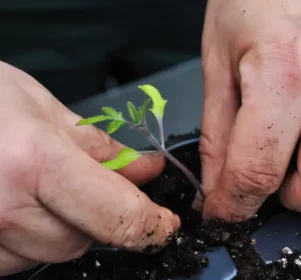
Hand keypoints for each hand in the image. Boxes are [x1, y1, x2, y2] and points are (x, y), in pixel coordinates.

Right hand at [0, 62, 179, 275]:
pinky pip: (18, 259)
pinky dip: (29, 237)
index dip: (151, 224)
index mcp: (34, 162)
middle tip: (84, 182)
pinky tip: (14, 205)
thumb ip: (99, 145)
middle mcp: (4, 209)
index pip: (119, 215)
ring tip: (37, 186)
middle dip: (98, 215)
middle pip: (85, 240)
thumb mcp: (42, 108)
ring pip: (52, 253)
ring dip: (62, 226)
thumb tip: (145, 170)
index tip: (163, 223)